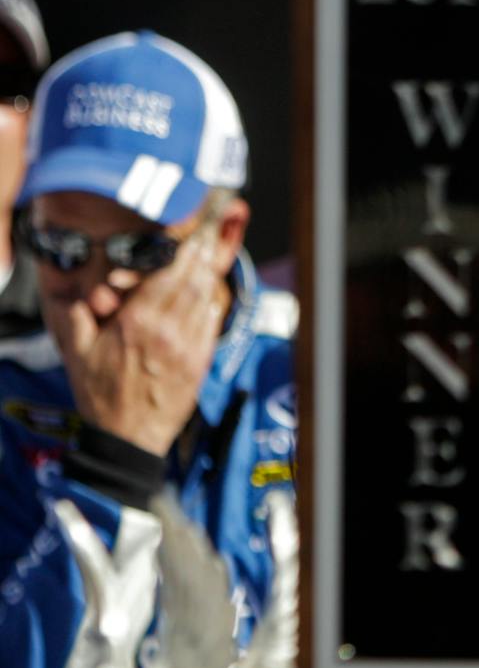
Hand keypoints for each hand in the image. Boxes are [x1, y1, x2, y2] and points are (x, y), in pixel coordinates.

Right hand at [46, 233, 223, 456]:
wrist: (130, 436)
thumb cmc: (102, 394)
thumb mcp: (77, 351)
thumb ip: (77, 313)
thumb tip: (77, 285)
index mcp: (138, 323)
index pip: (168, 275)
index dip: (182, 250)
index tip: (190, 231)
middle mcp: (169, 331)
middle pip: (193, 281)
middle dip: (201, 255)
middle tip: (207, 232)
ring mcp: (189, 346)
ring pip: (207, 299)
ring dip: (209, 275)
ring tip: (209, 253)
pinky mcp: (201, 361)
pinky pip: (213, 323)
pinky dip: (213, 303)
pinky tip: (211, 290)